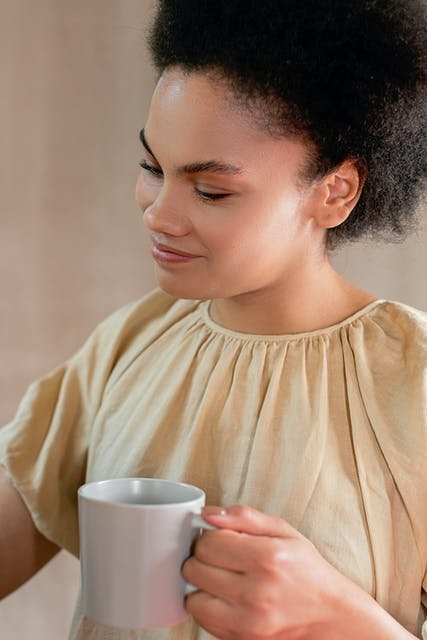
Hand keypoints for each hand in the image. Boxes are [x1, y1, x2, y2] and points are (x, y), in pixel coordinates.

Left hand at [182, 505, 414, 639]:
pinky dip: (207, 606)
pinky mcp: (242, 639)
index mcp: (268, 558)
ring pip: (193, 598)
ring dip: (201, 585)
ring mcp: (248, 621)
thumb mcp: (283, 530)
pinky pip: (202, 621)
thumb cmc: (306, 569)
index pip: (208, 543)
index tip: (218, 537)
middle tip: (219, 556)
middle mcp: (256, 592)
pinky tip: (224, 597)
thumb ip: (244, 517)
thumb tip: (208, 514)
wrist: (329, 613)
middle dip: (201, 558)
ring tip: (221, 577)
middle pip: (195, 569)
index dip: (208, 536)